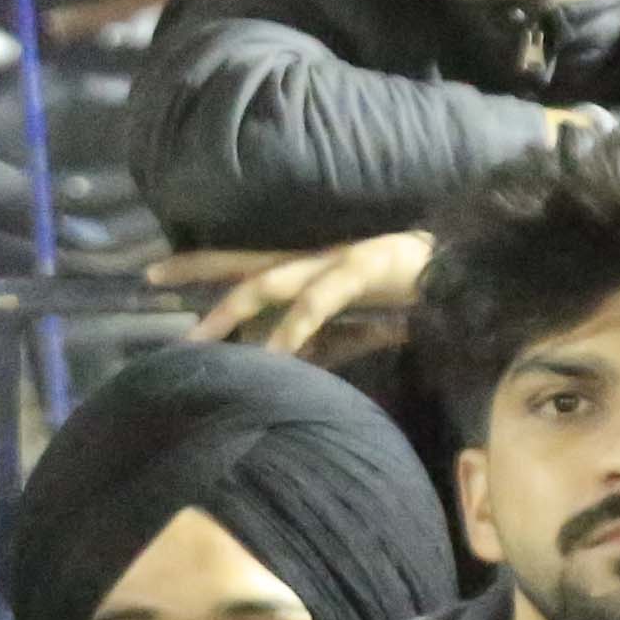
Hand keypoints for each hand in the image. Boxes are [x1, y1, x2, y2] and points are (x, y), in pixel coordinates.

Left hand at [155, 231, 429, 358]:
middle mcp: (317, 257)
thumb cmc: (409, 292)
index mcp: (311, 266)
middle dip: (198, 271)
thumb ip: (321, 335)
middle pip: (245, 261)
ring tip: (199, 338)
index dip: (199, 264)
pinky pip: (319, 301)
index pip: (245, 261)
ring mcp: (339, 260)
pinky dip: (293, 329)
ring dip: (232, 307)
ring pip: (273, 279)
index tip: (152, 271)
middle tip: (150, 279)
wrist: (469, 266)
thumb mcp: (354, 317)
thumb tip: (284, 363)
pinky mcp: (365, 268)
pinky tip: (273, 353)